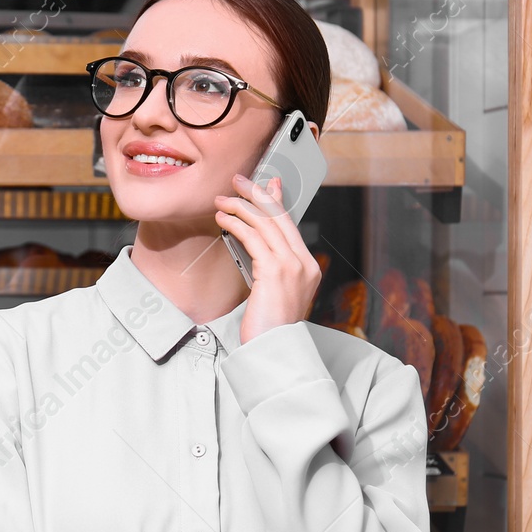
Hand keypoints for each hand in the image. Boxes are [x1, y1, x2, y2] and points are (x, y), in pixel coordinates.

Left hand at [214, 174, 322, 344]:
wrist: (273, 350)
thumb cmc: (268, 328)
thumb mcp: (273, 294)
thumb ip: (269, 269)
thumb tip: (254, 244)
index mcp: (308, 268)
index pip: (291, 226)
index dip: (277, 202)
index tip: (267, 184)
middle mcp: (304, 264)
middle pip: (280, 218)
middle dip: (258, 194)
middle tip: (239, 181)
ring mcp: (293, 267)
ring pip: (266, 224)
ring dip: (241, 207)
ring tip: (223, 201)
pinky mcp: (275, 271)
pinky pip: (253, 238)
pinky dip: (236, 224)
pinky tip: (223, 220)